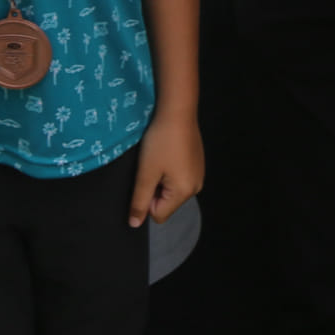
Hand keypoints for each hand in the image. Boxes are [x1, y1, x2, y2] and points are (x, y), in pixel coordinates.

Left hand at [127, 113, 204, 227]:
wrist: (177, 110)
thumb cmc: (160, 142)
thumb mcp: (146, 173)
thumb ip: (140, 201)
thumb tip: (134, 224)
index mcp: (185, 192)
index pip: (159, 214)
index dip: (147, 199)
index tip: (146, 177)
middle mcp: (196, 187)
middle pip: (167, 203)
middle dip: (155, 189)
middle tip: (152, 166)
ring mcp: (199, 174)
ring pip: (172, 189)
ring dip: (162, 178)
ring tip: (160, 158)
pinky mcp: (197, 162)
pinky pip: (179, 177)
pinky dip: (170, 169)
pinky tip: (168, 152)